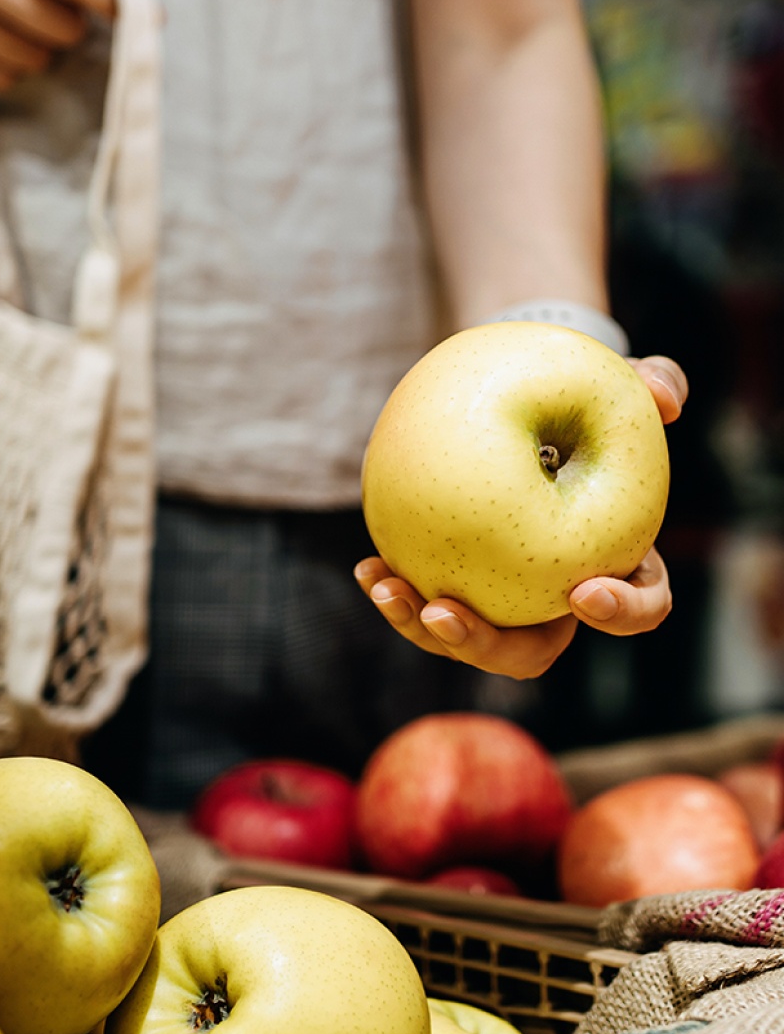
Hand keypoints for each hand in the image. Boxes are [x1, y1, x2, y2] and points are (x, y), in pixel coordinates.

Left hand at [355, 353, 688, 679]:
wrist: (525, 406)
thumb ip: (654, 382)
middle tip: (445, 613)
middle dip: (486, 645)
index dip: (619, 613)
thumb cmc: (584, 400)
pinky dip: (394, 592)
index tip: (582, 591)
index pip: (638, 607)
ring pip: (465, 640)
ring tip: (388, 589)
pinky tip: (367, 567)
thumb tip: (665, 395)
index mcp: (618, 566)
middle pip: (531, 651)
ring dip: (421, 627)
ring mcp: (502, 600)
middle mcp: (557, 599)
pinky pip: (423, 603)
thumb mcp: (625, 383)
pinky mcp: (454, 585)